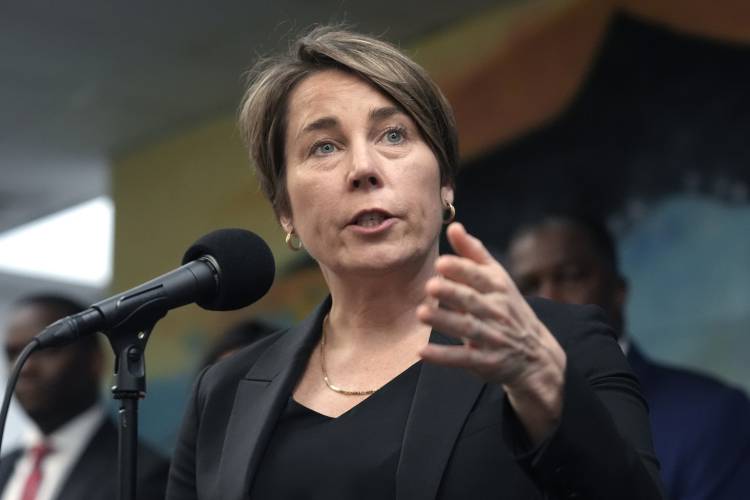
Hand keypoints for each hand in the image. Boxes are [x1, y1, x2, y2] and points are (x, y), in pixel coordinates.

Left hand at [418, 223, 566, 442]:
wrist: (536, 354)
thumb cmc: (508, 309)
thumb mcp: (498, 279)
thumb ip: (473, 254)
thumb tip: (453, 227)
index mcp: (498, 288)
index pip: (479, 276)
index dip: (461, 270)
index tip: (441, 263)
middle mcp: (497, 311)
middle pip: (472, 300)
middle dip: (452, 293)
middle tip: (430, 286)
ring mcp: (493, 337)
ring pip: (467, 328)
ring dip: (444, 321)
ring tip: (421, 313)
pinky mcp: (486, 361)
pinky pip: (463, 358)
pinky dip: (443, 356)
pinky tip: (423, 352)